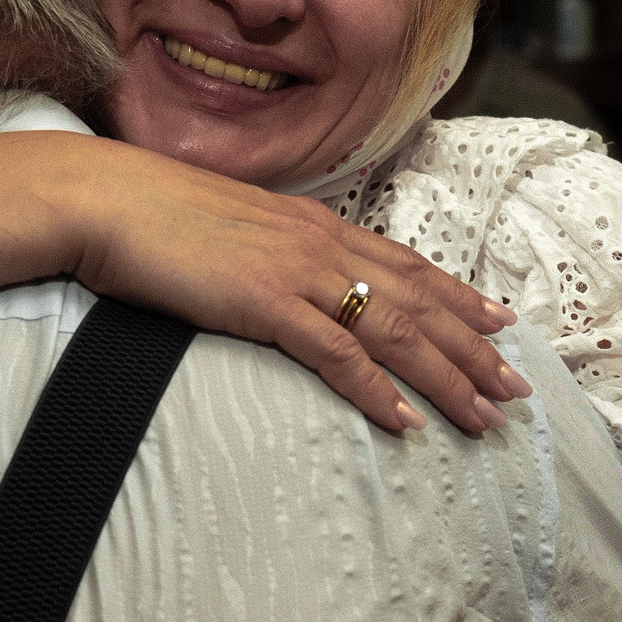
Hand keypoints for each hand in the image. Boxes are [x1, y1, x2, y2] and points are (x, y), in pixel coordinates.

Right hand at [57, 143, 532, 435]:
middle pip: (418, 300)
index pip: (405, 263)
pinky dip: (377, 390)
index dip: (458, 297)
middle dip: (474, 347)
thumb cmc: (153, 215)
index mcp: (313, 223)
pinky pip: (338, 354)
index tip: (500, 323)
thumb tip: (283, 277)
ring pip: (395, 329)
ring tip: (483, 415)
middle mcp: (320, 244)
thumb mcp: (230, 227)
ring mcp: (297, 272)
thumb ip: (269, 251)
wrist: (104, 200)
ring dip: (446, 376)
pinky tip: (405, 422)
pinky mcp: (266, 303)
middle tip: (516, 388)